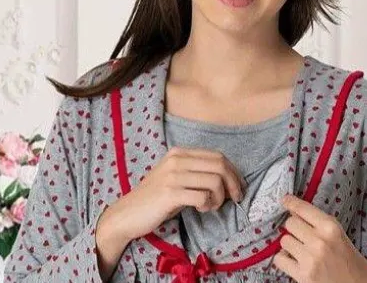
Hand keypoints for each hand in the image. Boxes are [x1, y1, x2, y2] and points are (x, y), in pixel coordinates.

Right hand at [101, 147, 245, 241]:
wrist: (128, 213)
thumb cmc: (156, 199)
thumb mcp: (176, 178)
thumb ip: (197, 173)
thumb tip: (229, 180)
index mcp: (179, 152)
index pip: (217, 156)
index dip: (233, 172)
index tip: (238, 187)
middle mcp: (176, 160)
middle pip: (219, 166)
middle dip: (233, 184)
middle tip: (234, 199)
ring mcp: (172, 176)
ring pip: (214, 181)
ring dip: (219, 198)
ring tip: (211, 207)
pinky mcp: (170, 193)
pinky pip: (202, 197)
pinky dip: (208, 205)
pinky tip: (200, 210)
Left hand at [274, 194, 366, 282]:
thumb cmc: (353, 263)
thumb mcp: (341, 236)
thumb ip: (321, 225)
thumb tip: (296, 212)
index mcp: (331, 228)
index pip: (303, 209)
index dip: (291, 203)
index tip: (285, 200)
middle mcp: (319, 240)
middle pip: (290, 223)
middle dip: (294, 228)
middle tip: (301, 236)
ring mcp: (309, 258)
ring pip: (284, 241)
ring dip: (289, 245)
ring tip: (300, 251)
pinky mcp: (302, 275)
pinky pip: (279, 259)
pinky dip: (284, 260)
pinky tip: (294, 262)